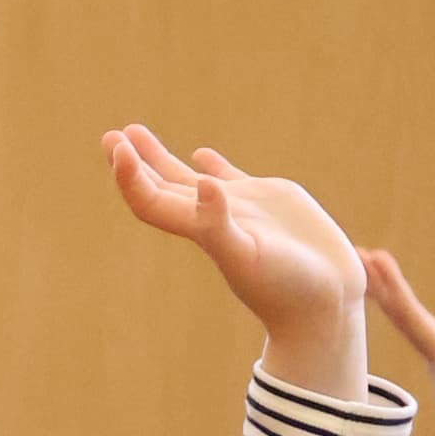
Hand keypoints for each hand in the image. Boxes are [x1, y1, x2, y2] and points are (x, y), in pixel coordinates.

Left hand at [103, 124, 363, 384]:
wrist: (324, 303)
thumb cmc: (285, 288)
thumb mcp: (248, 255)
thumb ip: (220, 223)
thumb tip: (200, 183)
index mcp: (201, 230)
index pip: (150, 200)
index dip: (130, 176)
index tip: (118, 147)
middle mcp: (213, 217)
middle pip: (160, 186)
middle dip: (134, 161)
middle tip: (110, 136)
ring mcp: (240, 209)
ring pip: (190, 179)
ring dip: (160, 158)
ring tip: (134, 132)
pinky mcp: (269, 202)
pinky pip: (231, 180)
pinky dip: (213, 166)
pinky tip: (201, 154)